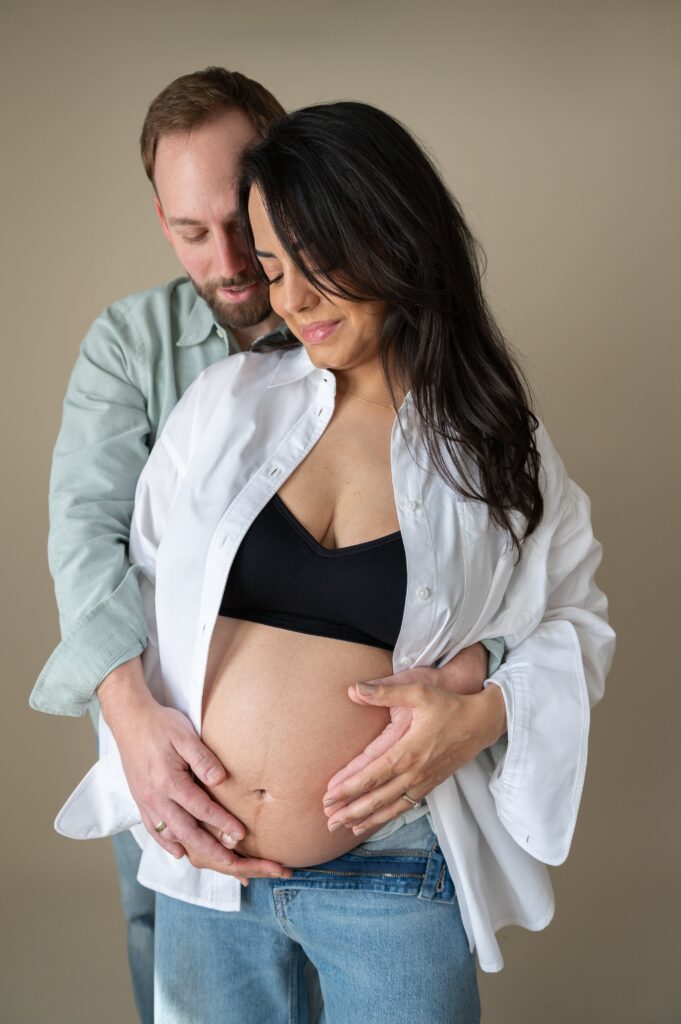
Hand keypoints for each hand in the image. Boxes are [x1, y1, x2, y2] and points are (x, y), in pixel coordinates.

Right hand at [99, 658, 290, 883]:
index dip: (221, 823)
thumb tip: (220, 779)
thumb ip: (203, 758)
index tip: (240, 835)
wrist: (129, 719)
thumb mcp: (185, 735)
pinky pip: (154, 830)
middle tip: (233, 864)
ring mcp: (146, 801)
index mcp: (167, 781)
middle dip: (210, 850)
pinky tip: (180, 852)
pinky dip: (167, 844)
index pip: (200, 808)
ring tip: (213, 864)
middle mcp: (155, 797)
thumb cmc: (160, 724)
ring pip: (171, 835)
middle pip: (186, 831)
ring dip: (193, 851)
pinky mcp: (140, 801)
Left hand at [322, 673, 505, 836]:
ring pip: (390, 807)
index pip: (372, 775)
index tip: (328, 796)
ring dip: (365, 819)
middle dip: (350, 810)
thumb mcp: (419, 692)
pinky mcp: (430, 784)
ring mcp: (423, 781)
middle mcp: (414, 772)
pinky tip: (372, 822)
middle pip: (377, 798)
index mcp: (408, 751)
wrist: (482, 722)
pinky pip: (405, 807)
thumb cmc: (449, 706)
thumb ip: (385, 692)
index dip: (348, 787)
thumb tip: (354, 689)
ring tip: (343, 828)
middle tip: (328, 820)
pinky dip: (386, 817)